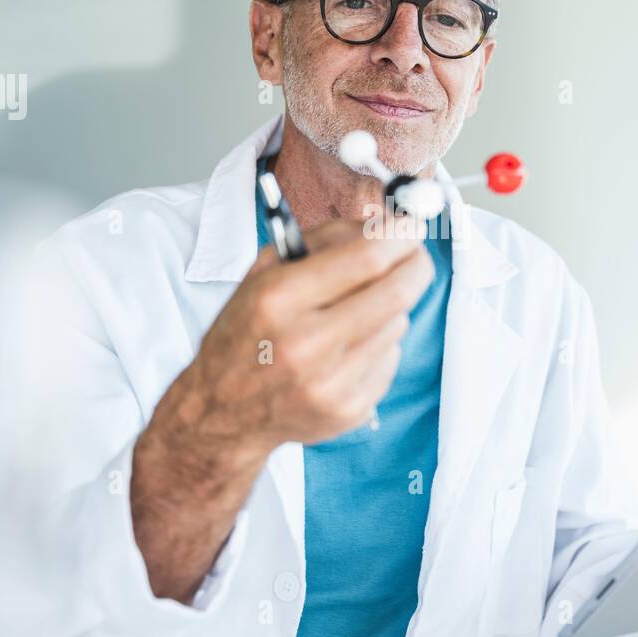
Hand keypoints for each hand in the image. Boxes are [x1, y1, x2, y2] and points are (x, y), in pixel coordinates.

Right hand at [130, 216, 432, 601]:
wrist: (222, 410)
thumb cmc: (244, 335)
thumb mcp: (264, 273)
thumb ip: (321, 241)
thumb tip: (381, 226)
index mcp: (279, 299)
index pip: (366, 259)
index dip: (399, 237)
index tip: (410, 228)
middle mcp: (306, 343)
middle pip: (395, 292)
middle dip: (416, 266)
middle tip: (414, 257)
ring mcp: (331, 382)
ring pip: (397, 324)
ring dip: (390, 307)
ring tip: (356, 311)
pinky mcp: (349, 409)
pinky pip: (390, 358)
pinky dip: (380, 344)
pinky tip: (348, 348)